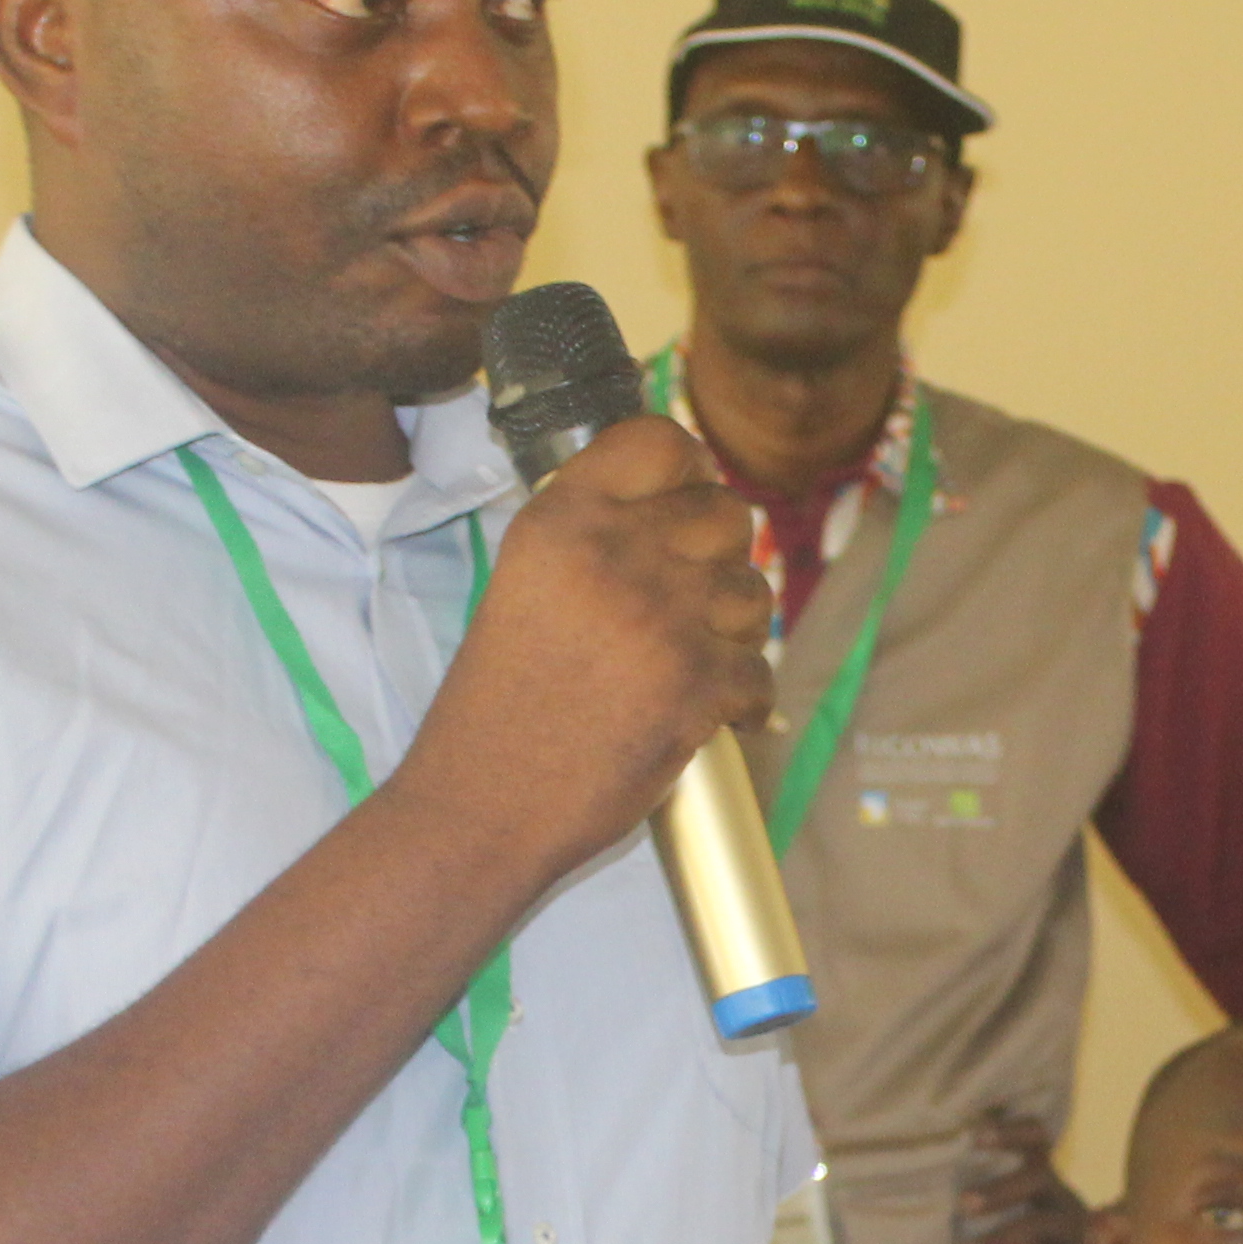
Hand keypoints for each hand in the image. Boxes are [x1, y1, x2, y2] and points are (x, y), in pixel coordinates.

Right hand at [394, 418, 772, 887]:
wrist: (483, 803)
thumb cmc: (501, 700)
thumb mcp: (525, 581)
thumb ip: (595, 532)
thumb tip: (690, 494)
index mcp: (560, 519)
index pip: (660, 440)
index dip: (690, 469)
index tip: (689, 502)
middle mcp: (612, 553)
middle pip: (726, 512)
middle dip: (721, 559)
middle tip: (691, 605)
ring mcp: (660, 618)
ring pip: (753, 591)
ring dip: (734, 630)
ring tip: (688, 663)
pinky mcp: (696, 684)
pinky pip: (759, 671)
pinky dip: (744, 702)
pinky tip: (712, 714)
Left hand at [957, 1114, 1099, 1243]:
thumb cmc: (1067, 1242)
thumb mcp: (1044, 1211)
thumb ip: (1011, 1196)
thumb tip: (947, 1187)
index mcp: (1049, 1184)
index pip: (1037, 1143)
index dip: (1011, 1133)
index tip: (977, 1135)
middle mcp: (1064, 1202)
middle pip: (1035, 1182)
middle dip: (998, 1191)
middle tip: (962, 1204)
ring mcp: (1078, 1237)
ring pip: (1039, 1229)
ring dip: (1001, 1240)